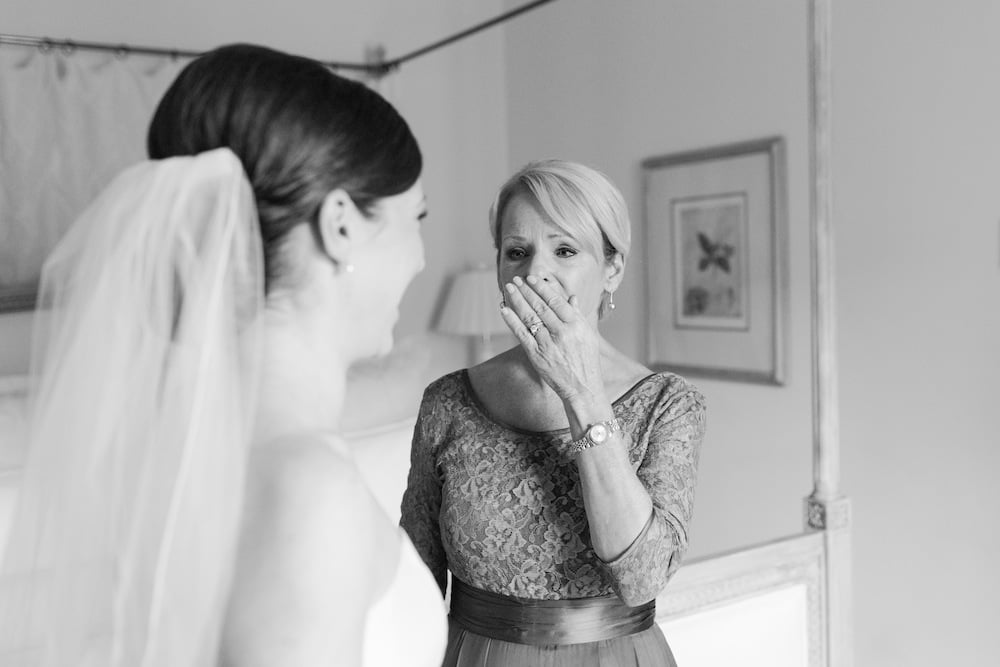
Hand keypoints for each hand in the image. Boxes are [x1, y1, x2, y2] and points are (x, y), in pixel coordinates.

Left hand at [500, 275, 604, 405]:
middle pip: (540, 306)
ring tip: (508, 289)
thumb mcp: (588, 335)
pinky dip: (512, 321)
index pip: (555, 301)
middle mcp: (562, 332)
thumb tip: (572, 297)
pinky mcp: (537, 356)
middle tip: (515, 280)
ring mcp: (548, 344)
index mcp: (576, 325)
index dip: (542, 288)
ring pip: (530, 317)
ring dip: (517, 301)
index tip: (532, 278)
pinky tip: (504, 309)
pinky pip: (522, 334)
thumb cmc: (587, 361)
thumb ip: (578, 315)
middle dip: (526, 291)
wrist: (583, 388)